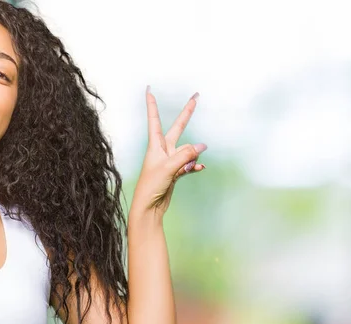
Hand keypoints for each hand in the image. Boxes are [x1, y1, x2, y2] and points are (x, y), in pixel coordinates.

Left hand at [132, 87, 206, 215]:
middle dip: (187, 113)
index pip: (154, 119)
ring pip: (187, 150)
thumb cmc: (151, 186)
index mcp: (155, 145)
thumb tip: (202, 146)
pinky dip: (194, 165)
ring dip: (192, 156)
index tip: (149, 89)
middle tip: (196, 96)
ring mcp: (170, 160)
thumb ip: (185, 155)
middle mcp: (163, 150)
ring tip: (189, 166)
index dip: (152, 104)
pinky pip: (189, 164)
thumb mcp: (168, 168)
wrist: (148, 208)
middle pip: (178, 127)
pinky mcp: (175, 172)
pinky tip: (198, 168)